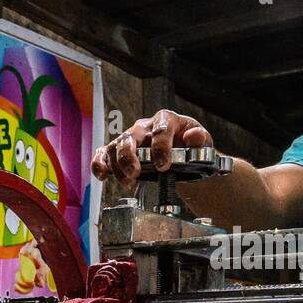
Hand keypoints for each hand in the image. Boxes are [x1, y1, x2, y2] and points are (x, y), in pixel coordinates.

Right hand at [91, 110, 212, 189]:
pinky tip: (102, 175)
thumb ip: (200, 139)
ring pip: (116, 146)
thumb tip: (193, 136)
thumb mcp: (202, 143)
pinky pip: (103, 153)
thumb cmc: (190, 146)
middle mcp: (144, 126)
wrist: (181, 153)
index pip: (160, 129)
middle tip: (135, 173)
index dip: (160, 148)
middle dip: (130, 156)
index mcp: (166, 119)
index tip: (163, 166)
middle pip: (131, 136)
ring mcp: (129, 138)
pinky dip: (99, 163)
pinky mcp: (118, 150)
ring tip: (127, 182)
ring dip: (118, 166)